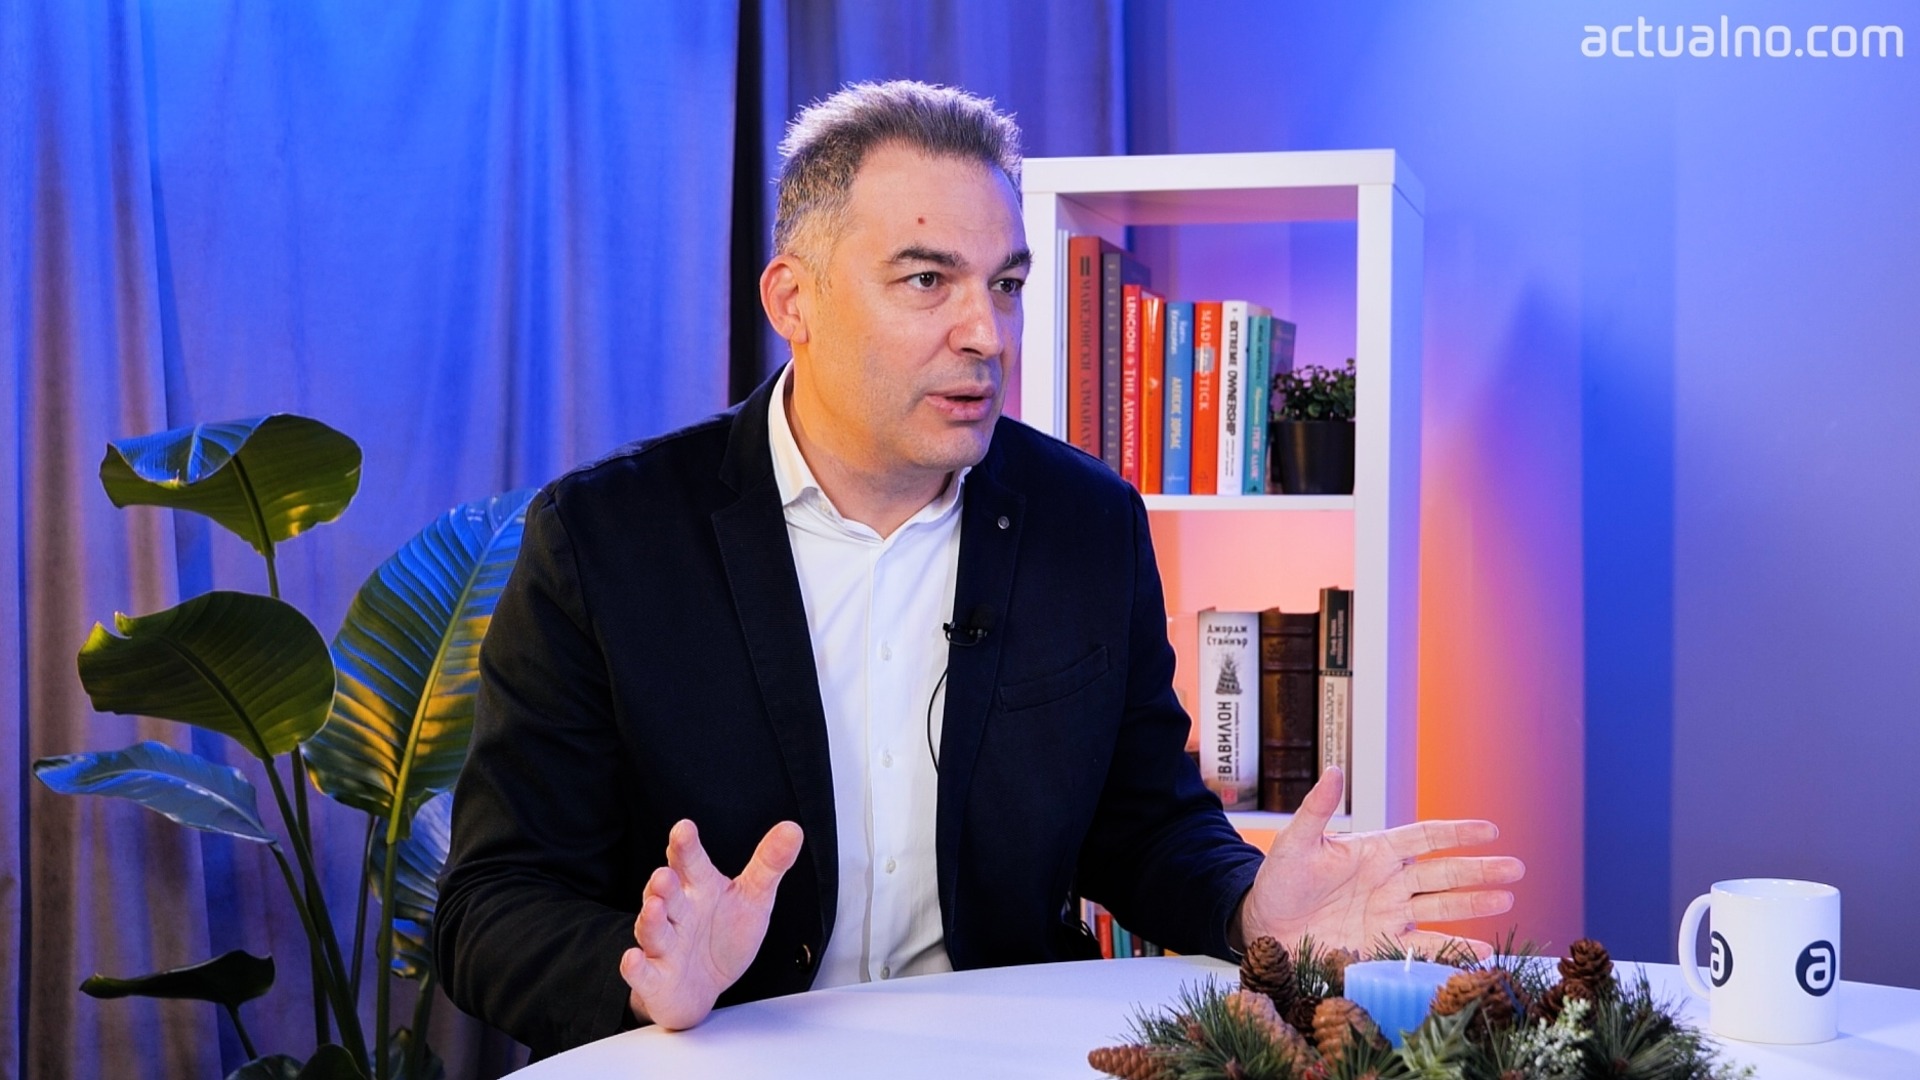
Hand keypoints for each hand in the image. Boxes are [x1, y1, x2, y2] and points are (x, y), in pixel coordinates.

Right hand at [619, 819, 803, 1029]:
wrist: (703, 986)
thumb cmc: (723, 934)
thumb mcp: (753, 897)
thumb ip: (769, 864)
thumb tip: (792, 829)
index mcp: (699, 888)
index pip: (690, 862)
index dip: (686, 846)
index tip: (684, 829)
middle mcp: (677, 913)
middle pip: (667, 894)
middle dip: (664, 884)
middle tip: (665, 874)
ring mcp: (663, 945)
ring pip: (653, 930)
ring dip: (651, 920)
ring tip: (654, 907)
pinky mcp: (655, 979)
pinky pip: (642, 973)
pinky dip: (635, 967)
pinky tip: (633, 959)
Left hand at [1234, 767, 1523, 957]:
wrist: (1264, 924)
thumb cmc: (1281, 878)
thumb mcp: (1297, 841)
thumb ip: (1318, 808)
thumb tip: (1335, 768)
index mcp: (1375, 850)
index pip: (1425, 837)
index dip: (1457, 833)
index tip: (1490, 830)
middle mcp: (1391, 881)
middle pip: (1444, 873)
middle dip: (1480, 870)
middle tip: (1516, 869)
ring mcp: (1390, 913)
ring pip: (1442, 907)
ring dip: (1474, 904)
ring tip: (1507, 900)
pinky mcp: (1382, 945)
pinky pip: (1423, 947)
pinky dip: (1452, 950)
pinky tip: (1480, 951)